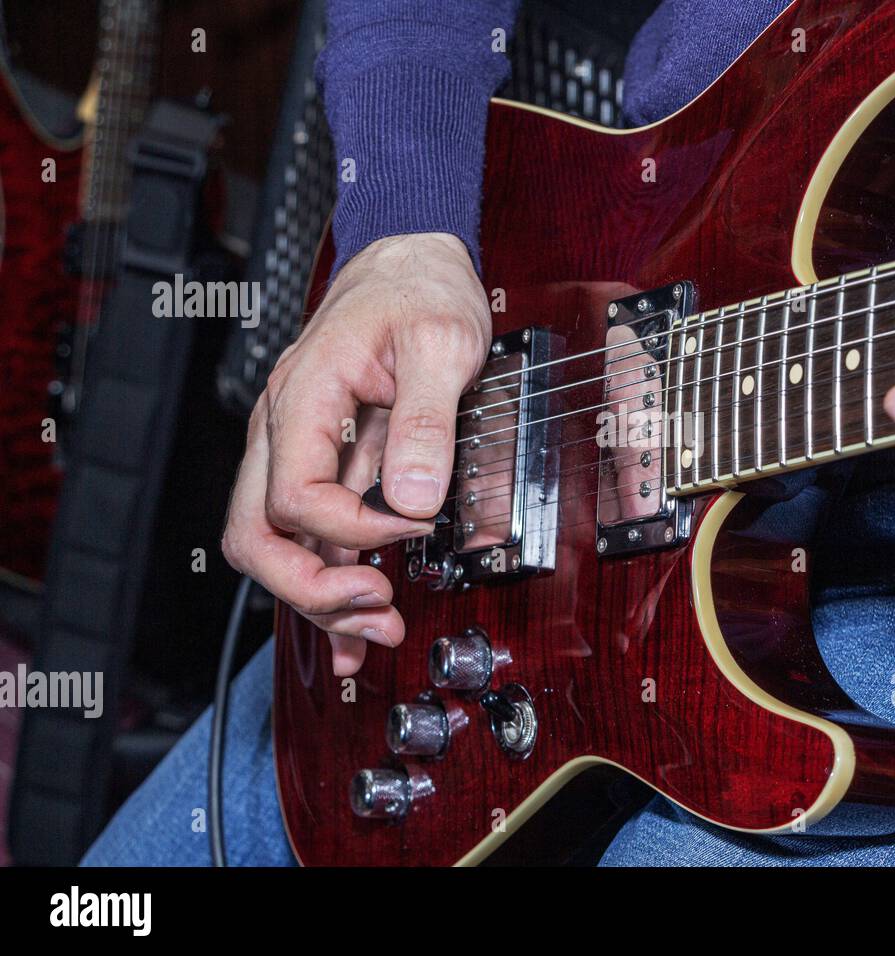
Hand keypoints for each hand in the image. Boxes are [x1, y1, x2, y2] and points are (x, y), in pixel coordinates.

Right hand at [221, 233, 490, 674]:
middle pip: (258, 534)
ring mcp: (297, 447)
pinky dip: (330, 579)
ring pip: (278, 543)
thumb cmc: (419, 291)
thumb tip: (415, 498)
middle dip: (312, 588)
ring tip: (378, 628)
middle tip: (375, 610)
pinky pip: (310, 531)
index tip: (413, 529)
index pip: (297, 496)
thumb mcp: (442, 344)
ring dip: (321, 596)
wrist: (410, 266)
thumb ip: (428, 421)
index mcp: (305, 396)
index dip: (355, 531)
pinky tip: (355, 620)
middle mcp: (285, 427)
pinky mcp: (321, 460)